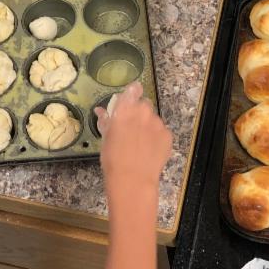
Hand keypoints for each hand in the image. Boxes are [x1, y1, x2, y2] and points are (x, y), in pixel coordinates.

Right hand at [94, 83, 172, 201]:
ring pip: (153, 118)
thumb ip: (105, 121)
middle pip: (144, 104)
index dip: (132, 93)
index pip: (133, 89)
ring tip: (141, 142)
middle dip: (139, 112)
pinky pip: (162, 131)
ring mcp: (157, 123)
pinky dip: (156, 137)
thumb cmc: (113, 159)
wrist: (132, 180)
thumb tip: (101, 111)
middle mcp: (143, 112)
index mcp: (125, 109)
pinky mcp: (168, 135)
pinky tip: (149, 149)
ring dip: (148, 125)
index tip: (129, 102)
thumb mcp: (105, 138)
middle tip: (132, 128)